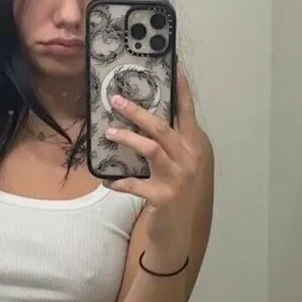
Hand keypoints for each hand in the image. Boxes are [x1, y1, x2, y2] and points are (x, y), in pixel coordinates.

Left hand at [103, 65, 205, 255]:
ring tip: (109, 133)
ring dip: (127, 139)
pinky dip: (118, 182)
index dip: (182, 91)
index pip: (187, 113)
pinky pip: (134, 184)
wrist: (178, 233)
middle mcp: (190, 159)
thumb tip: (143, 119)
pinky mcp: (163, 197)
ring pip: (150, 149)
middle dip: (137, 112)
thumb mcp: (180, 165)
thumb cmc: (177, 193)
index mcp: (195, 146)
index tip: (176, 68)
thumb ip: (170, 144)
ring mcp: (178, 178)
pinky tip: (106, 181)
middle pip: (162, 128)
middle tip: (116, 100)